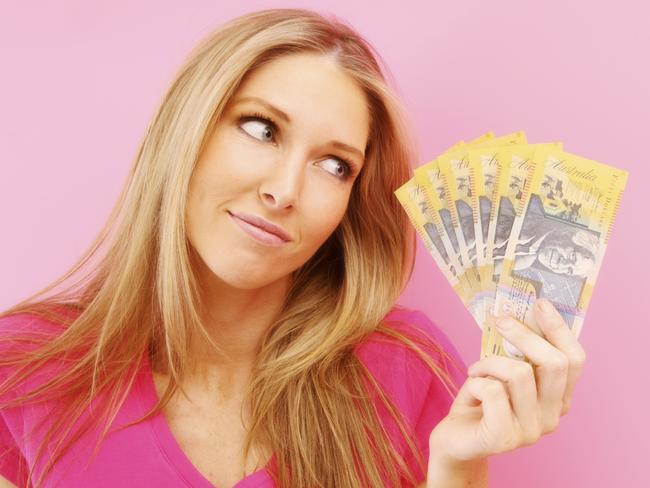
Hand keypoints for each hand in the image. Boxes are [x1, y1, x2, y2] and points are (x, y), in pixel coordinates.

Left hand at [428, 298, 585, 465]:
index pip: (574, 361)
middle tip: (501, 319)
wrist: (455, 440)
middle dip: (524, 334)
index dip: (559, 329)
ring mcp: (530, 431)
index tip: (540, 303)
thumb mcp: (503, 372)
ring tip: (476, 370)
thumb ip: (518, 352)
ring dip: (490, 362)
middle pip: (554, 363)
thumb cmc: (480, 400)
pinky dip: (476, 381)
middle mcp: (552, 417)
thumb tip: (519, 312)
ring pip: (519, 373)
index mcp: (558, 399)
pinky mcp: (503, 437)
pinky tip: (472, 391)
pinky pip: (493, 391)